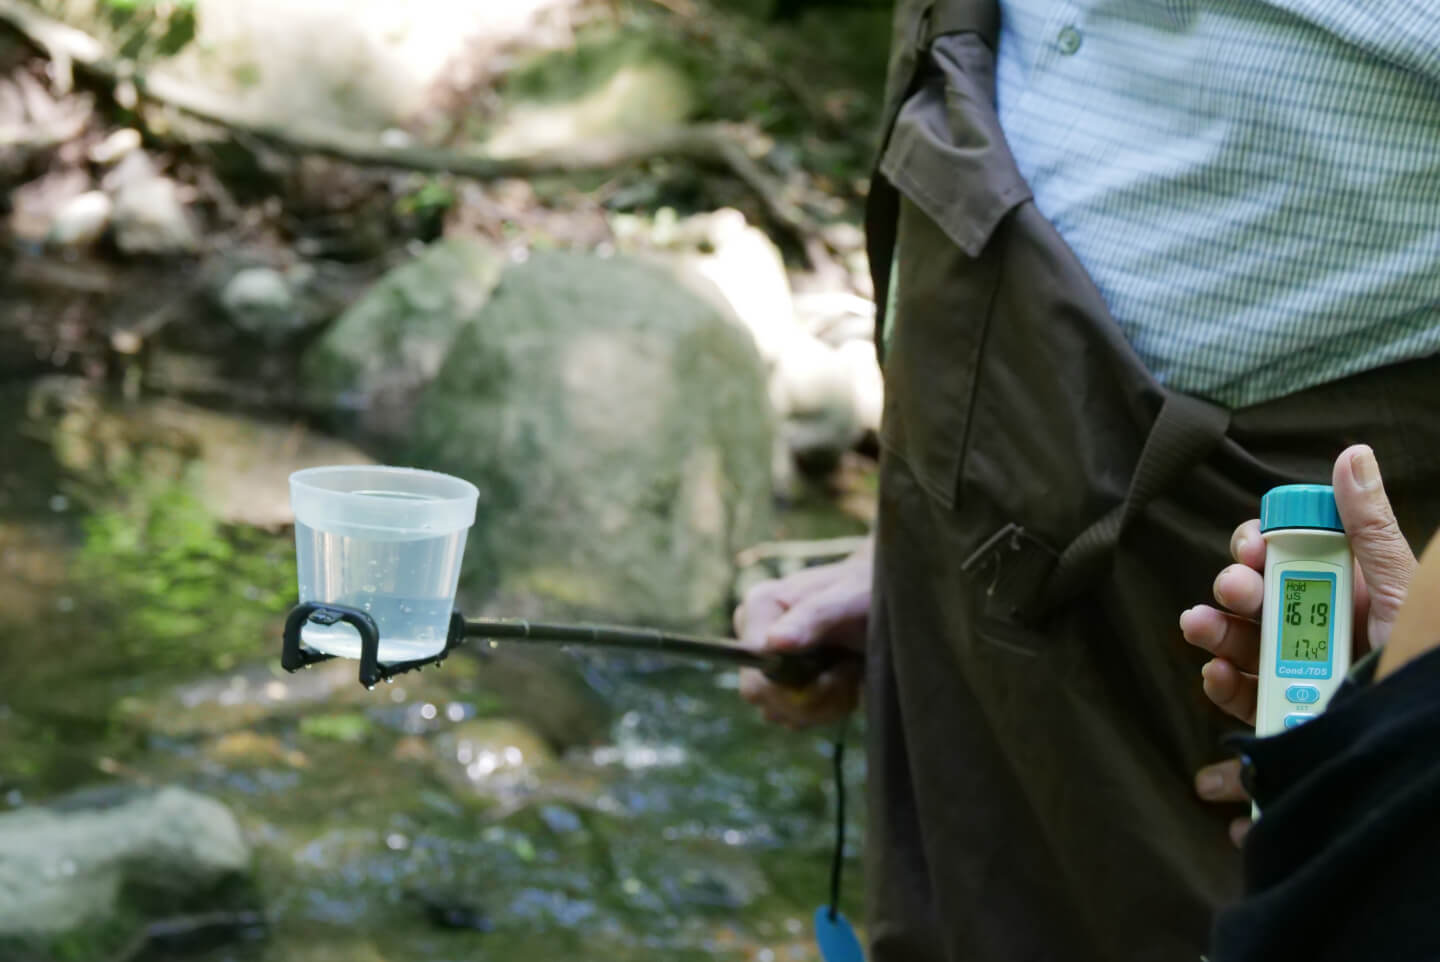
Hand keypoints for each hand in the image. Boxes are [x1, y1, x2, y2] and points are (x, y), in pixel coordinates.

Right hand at [734, 541, 871, 729]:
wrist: (884, 603)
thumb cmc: (867, 590)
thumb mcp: (851, 597)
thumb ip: (814, 615)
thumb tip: (774, 642)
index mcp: (760, 606)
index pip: (756, 666)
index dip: (796, 681)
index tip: (839, 669)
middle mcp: (755, 636)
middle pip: (763, 696)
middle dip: (815, 696)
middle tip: (849, 669)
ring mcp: (766, 664)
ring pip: (780, 713)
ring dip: (826, 703)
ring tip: (849, 669)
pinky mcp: (782, 686)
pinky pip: (794, 719)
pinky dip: (828, 708)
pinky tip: (845, 681)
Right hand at [1183, 444, 1417, 842]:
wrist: (1425, 745)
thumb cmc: (1422, 659)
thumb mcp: (1405, 589)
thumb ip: (1369, 528)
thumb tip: (1352, 456)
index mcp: (1349, 592)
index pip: (1287, 557)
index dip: (1260, 548)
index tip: (1250, 550)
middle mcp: (1320, 630)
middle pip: (1257, 601)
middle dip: (1234, 592)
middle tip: (1233, 592)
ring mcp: (1301, 677)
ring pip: (1241, 648)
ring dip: (1214, 636)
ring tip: (1202, 635)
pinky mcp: (1289, 719)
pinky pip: (1244, 703)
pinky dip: (1222, 693)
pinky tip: (1216, 682)